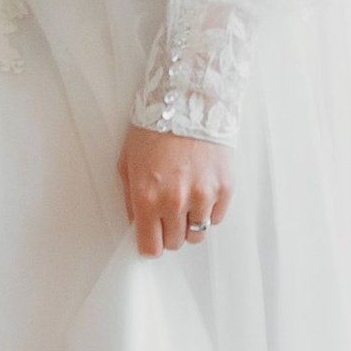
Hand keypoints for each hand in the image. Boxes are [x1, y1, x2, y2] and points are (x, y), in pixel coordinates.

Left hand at [116, 125, 231, 257]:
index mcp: (147, 198)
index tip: (152, 239)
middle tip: (167, 212)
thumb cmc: (154, 129)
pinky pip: (216, 217)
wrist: (187, 102)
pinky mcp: (223, 188)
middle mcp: (175, 202)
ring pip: (197, 234)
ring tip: (185, 199)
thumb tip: (137, 225)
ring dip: (190, 222)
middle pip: (175, 243)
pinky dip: (208, 210)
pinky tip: (200, 189)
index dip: (151, 245)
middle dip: (169, 231)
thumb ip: (130, 200)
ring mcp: (202, 196)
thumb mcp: (127, 163)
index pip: (151, 247)